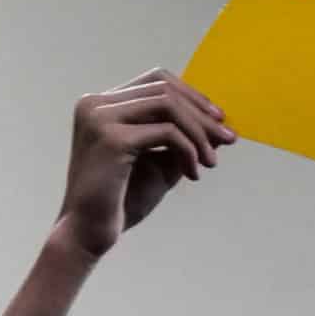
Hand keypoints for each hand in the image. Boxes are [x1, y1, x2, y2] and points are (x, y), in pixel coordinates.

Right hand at [55, 69, 233, 258]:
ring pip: (168, 104)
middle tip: (227, 140)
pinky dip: (188, 150)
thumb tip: (220, 123)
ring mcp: (100, 118)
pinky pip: (167, 132)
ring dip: (198, 132)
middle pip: (165, 89)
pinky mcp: (110, 138)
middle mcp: (96, 105)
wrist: (88, 234)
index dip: (191, 96)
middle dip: (202, 115)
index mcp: (100, 105)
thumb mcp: (159, 163)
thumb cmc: (120, 202)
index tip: (218, 121)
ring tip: (211, 161)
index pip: (156, 81)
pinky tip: (193, 173)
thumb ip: (182, 139)